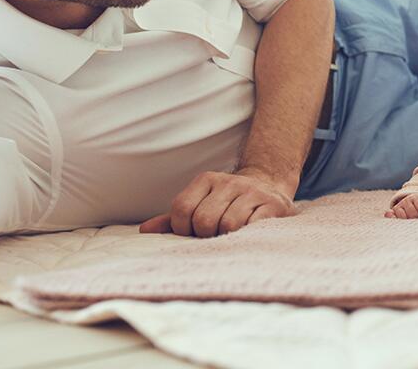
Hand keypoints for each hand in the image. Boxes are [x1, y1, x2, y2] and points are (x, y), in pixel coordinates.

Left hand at [139, 169, 296, 236]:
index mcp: (206, 179)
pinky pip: (252, 226)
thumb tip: (145, 231)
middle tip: (214, 235)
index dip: (183, 229)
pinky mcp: (272, 204)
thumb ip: (174, 219)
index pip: (182, 209)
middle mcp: (229, 181)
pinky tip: (248, 232)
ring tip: (231, 234)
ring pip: (228, 225)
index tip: (192, 233)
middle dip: (206, 235)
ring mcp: (252, 191)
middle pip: (204, 219)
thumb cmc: (227, 204)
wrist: (268, 188)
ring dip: (227, 237)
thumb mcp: (200, 205)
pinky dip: (246, 235)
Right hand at [385, 193, 417, 218]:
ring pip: (401, 215)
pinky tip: (394, 219)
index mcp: (417, 198)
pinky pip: (389, 214)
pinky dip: (391, 217)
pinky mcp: (392, 213)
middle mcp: (406, 201)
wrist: (414, 207)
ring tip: (411, 221)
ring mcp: (398, 207)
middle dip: (416, 218)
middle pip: (412, 214)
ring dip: (407, 220)